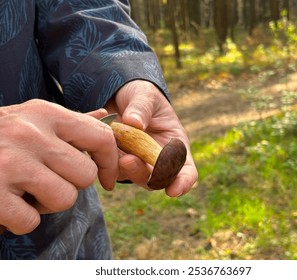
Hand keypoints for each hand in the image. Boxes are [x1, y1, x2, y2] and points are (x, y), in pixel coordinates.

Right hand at [0, 100, 117, 233]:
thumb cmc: (1, 134)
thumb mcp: (34, 118)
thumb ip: (72, 122)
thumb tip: (105, 117)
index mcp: (47, 113)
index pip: (102, 138)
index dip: (111, 163)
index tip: (107, 179)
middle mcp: (30, 133)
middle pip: (84, 176)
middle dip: (70, 184)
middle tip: (47, 179)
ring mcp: (9, 162)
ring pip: (64, 199)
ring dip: (47, 203)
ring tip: (25, 190)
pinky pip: (30, 221)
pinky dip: (20, 220)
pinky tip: (5, 202)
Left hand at [105, 80, 197, 196]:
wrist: (117, 96)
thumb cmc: (140, 95)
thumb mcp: (145, 95)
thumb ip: (142, 107)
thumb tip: (134, 123)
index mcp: (175, 145)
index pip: (186, 171)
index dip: (183, 183)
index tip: (173, 191)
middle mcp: (158, 159)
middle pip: (158, 179)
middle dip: (146, 175)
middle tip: (129, 160)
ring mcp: (137, 162)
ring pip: (134, 177)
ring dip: (126, 171)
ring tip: (116, 155)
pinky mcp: (116, 162)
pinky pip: (112, 168)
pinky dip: (107, 160)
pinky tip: (101, 142)